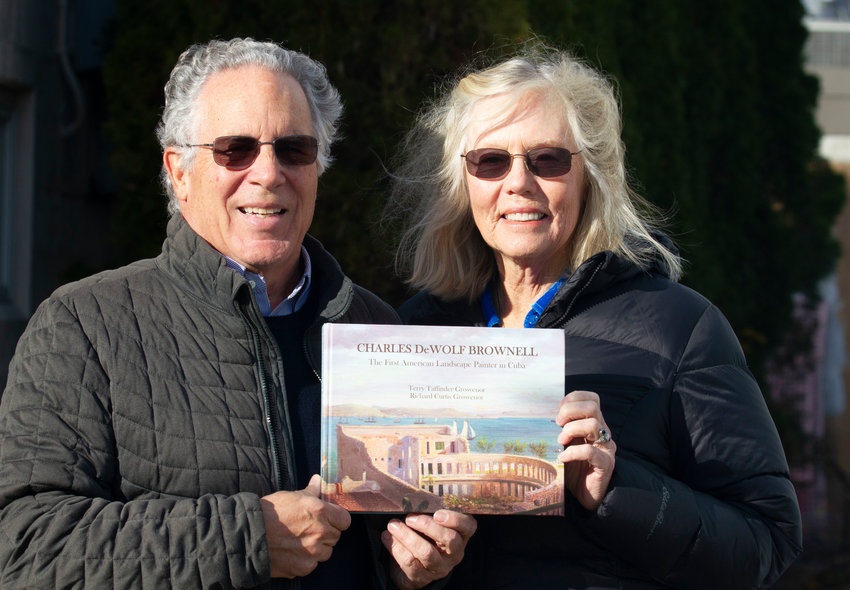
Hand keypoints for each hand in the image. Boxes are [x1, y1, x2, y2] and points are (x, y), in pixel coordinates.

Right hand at [260, 474, 351, 578]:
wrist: (249, 536)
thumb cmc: (269, 513)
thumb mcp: (291, 496)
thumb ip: (310, 491)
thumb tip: (318, 480)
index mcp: (320, 512)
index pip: (344, 520)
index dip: (337, 519)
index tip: (330, 520)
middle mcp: (320, 532)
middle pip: (335, 536)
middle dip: (326, 533)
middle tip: (309, 530)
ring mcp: (313, 552)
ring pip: (326, 552)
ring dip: (317, 548)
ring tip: (300, 541)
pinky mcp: (304, 567)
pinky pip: (312, 564)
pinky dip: (305, 560)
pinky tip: (292, 552)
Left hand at [381, 510, 476, 589]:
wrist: (413, 569)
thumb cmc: (425, 537)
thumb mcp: (433, 524)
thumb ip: (430, 511)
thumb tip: (413, 495)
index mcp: (461, 535)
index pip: (469, 526)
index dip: (455, 519)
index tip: (437, 513)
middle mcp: (455, 552)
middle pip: (450, 539)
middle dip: (428, 526)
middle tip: (410, 517)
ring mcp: (440, 567)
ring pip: (427, 552)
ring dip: (407, 536)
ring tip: (393, 525)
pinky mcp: (422, 576)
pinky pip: (409, 562)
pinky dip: (395, 546)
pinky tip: (386, 536)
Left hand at [556, 390, 616, 510]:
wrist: (582, 495)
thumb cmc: (571, 467)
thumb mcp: (565, 442)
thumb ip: (562, 427)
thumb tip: (544, 413)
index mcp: (594, 423)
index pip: (592, 398)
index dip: (573, 399)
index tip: (558, 411)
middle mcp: (603, 432)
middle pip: (592, 407)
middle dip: (569, 411)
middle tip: (557, 424)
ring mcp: (606, 448)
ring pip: (593, 425)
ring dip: (570, 430)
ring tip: (560, 442)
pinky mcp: (605, 465)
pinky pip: (591, 452)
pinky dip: (573, 452)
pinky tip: (563, 458)